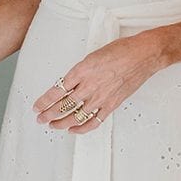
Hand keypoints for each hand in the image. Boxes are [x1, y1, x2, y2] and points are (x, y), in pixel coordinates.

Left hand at [31, 29, 164, 133]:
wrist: (143, 55)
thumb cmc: (121, 50)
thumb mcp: (93, 56)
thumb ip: (80, 71)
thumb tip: (68, 83)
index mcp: (82, 70)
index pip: (57, 91)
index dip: (44, 101)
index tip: (36, 106)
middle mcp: (89, 85)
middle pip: (63, 106)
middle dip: (48, 114)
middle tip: (40, 118)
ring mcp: (101, 97)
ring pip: (75, 116)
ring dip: (61, 123)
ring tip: (52, 125)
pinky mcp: (112, 104)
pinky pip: (93, 121)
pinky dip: (82, 128)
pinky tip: (73, 129)